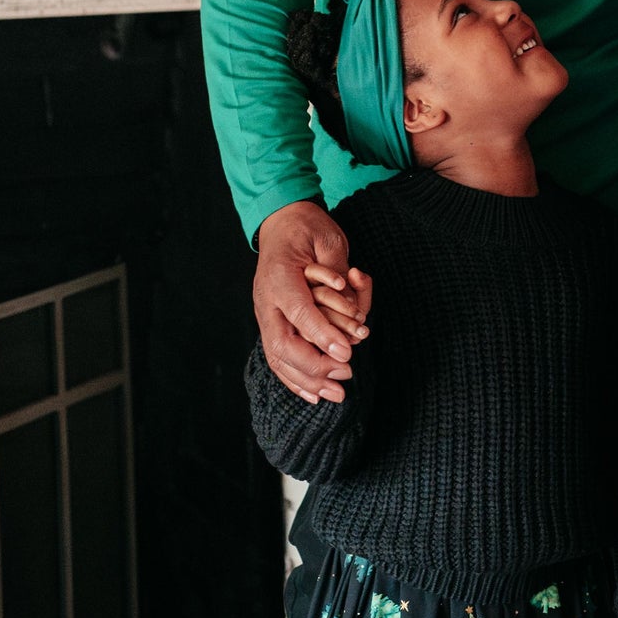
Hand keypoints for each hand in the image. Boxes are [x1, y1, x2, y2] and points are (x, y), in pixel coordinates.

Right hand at [255, 201, 364, 404]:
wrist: (280, 222)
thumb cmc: (308, 228)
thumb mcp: (328, 238)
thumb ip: (337, 272)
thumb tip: (353, 309)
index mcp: (280, 275)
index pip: (300, 313)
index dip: (324, 336)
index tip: (348, 355)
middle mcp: (267, 299)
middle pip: (283, 344)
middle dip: (316, 365)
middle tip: (347, 373)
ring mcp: (265, 313)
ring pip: (278, 357)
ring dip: (307, 380)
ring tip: (336, 394)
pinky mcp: (269, 322)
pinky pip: (277, 357)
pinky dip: (294, 379)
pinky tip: (314, 395)